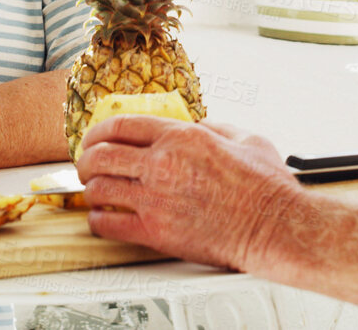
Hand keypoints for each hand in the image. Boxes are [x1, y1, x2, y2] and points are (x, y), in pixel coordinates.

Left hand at [76, 116, 301, 271]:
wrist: (273, 226)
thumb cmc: (265, 187)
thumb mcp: (245, 138)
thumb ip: (214, 127)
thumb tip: (197, 126)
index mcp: (182, 137)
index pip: (121, 125)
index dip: (98, 131)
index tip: (94, 138)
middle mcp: (162, 164)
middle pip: (100, 155)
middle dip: (85, 159)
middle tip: (86, 165)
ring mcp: (156, 199)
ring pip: (98, 189)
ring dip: (90, 190)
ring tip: (94, 192)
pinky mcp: (155, 232)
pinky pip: (107, 225)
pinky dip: (97, 221)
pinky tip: (103, 219)